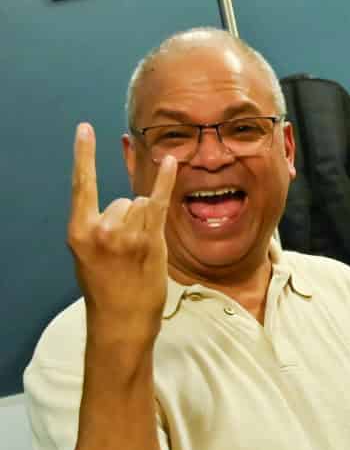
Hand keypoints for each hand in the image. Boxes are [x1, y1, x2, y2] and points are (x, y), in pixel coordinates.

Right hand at [67, 123, 176, 342]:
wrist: (121, 320)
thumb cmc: (107, 288)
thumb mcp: (89, 255)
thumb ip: (99, 227)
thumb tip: (124, 204)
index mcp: (79, 230)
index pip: (81, 185)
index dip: (84, 155)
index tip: (85, 129)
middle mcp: (100, 229)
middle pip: (123, 200)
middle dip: (130, 220)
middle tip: (127, 253)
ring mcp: (125, 234)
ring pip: (141, 206)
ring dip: (146, 224)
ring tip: (140, 253)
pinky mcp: (149, 240)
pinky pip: (158, 203)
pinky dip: (166, 182)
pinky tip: (171, 162)